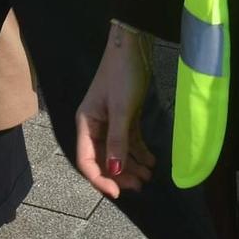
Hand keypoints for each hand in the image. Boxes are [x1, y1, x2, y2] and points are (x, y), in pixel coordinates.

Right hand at [74, 21, 158, 198]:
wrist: (133, 44)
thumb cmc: (122, 74)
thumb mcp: (122, 109)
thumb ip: (117, 141)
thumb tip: (114, 171)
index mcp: (86, 122)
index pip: (86, 160)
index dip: (99, 179)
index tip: (118, 193)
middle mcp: (95, 124)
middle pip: (103, 158)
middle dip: (119, 175)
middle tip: (139, 186)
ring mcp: (110, 120)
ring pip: (117, 152)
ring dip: (131, 166)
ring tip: (148, 176)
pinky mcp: (125, 115)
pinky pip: (129, 140)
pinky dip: (139, 152)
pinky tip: (151, 162)